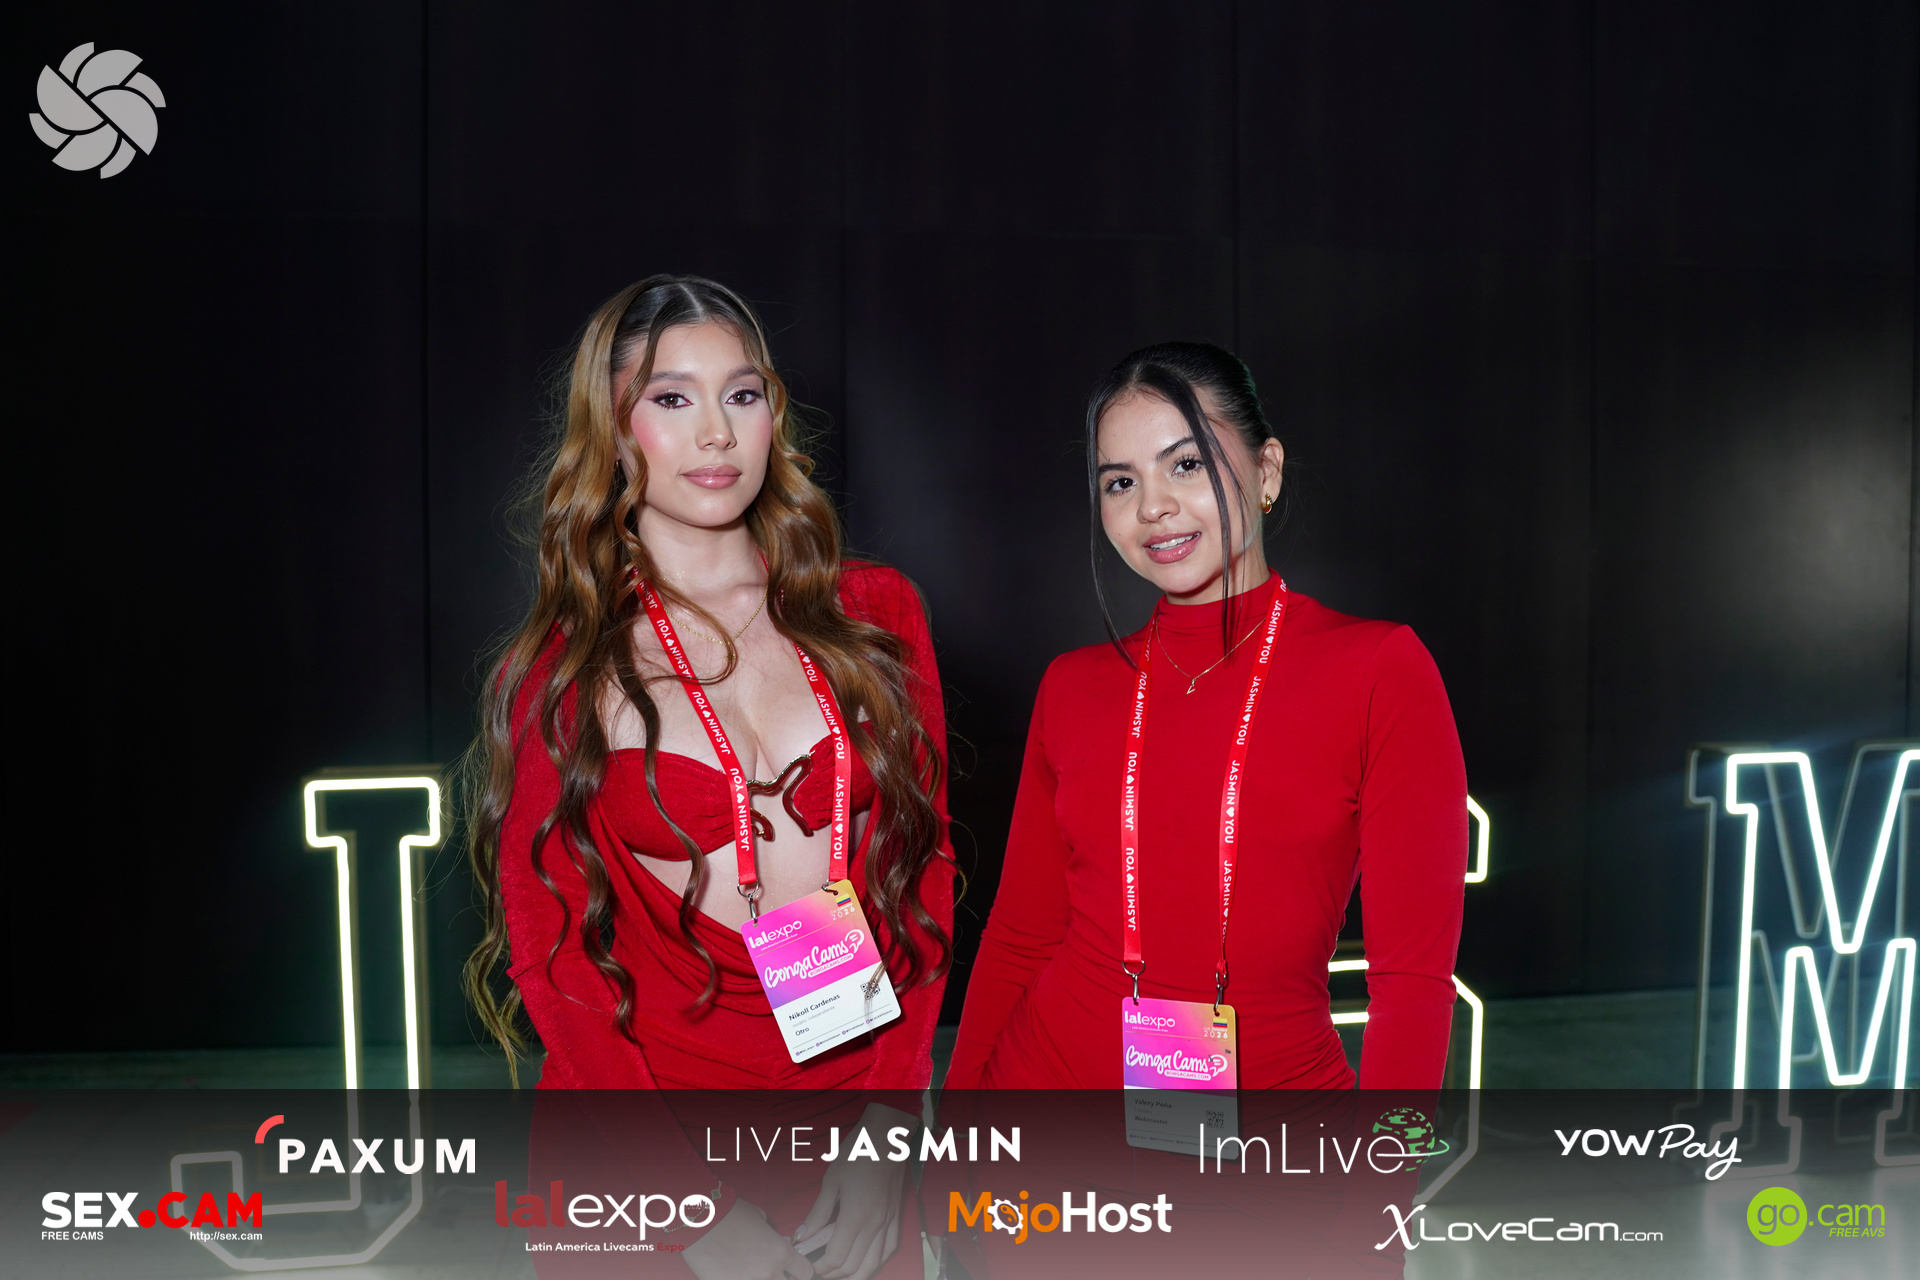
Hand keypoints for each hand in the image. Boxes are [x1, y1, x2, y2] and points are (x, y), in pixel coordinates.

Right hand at [682, 1199, 811, 1279]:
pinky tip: (735, 1273)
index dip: (801, 1272)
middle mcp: (769, 1273)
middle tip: (771, 1271)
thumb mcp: (760, 1219)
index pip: (805, 1273)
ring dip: (761, 1279)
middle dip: (782, 1279)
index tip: (795, 1270)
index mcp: (781, 1253)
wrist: (700, 1220)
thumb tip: (781, 1243)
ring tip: (750, 1270)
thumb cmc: (730, 1214)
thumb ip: (774, 1237)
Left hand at [793, 1104, 911, 1279]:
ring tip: (837, 1272)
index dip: (820, 1268)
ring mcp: (888, 1222)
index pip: (836, 1257)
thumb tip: (800, 1236)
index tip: (808, 1267)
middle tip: (817, 1271)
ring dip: (854, 1274)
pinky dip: (874, 1263)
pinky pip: (888, 1250)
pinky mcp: (895, 1217)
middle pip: (854, 1266)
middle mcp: (875, 1225)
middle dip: (833, 1274)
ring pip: (873, 1264)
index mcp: (856, 1216)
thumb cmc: (857, 1153)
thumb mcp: (831, 1181)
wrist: (887, 1136)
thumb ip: (817, 1213)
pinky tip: (863, 1261)